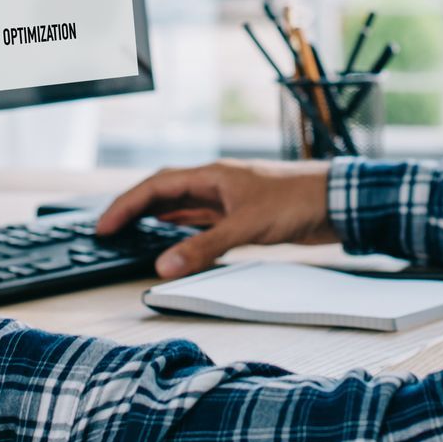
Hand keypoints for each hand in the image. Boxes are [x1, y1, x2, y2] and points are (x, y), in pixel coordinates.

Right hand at [96, 158, 337, 277]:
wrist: (337, 201)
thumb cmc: (297, 201)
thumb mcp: (244, 227)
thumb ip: (203, 248)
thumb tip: (163, 265)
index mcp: (212, 176)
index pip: (156, 186)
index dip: (126, 205)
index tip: (104, 225)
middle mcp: (217, 184)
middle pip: (164, 193)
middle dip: (134, 210)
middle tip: (108, 231)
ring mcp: (230, 199)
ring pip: (183, 207)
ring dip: (157, 219)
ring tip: (131, 234)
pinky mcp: (244, 216)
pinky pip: (202, 221)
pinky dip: (183, 231)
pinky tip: (175, 240)